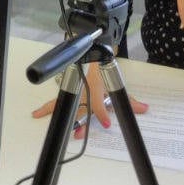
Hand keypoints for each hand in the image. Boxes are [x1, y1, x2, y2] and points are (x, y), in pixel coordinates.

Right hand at [31, 62, 147, 138]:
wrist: (92, 50)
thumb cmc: (101, 68)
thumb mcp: (115, 85)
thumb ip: (129, 100)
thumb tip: (145, 109)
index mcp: (94, 89)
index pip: (99, 104)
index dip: (103, 115)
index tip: (106, 124)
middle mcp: (82, 90)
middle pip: (79, 108)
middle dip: (78, 122)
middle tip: (76, 134)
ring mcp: (72, 89)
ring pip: (60, 101)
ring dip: (49, 110)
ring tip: (37, 116)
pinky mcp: (66, 89)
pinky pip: (57, 99)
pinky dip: (48, 107)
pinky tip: (38, 113)